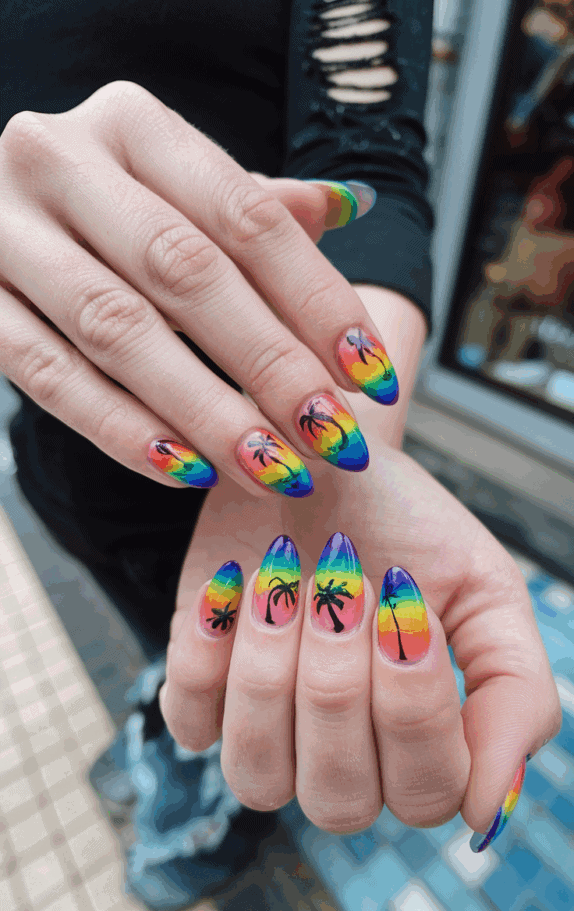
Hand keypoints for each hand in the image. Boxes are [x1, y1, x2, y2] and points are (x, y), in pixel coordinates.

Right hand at [0, 80, 407, 498]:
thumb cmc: (105, 205)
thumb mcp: (178, 184)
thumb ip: (256, 203)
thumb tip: (355, 203)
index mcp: (132, 122)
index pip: (246, 216)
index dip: (317, 301)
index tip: (370, 376)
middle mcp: (60, 160)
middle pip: (186, 273)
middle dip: (270, 365)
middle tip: (331, 437)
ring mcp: (2, 230)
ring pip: (118, 332)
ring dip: (206, 412)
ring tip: (274, 470)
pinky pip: (49, 376)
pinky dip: (121, 429)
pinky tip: (185, 470)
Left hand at [160, 433, 560, 842]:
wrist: (326, 465)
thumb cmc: (410, 529)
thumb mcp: (487, 591)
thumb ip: (516, 693)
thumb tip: (487, 808)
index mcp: (421, 750)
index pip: (426, 794)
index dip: (414, 708)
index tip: (408, 602)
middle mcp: (342, 763)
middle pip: (338, 797)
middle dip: (337, 684)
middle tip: (348, 583)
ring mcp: (265, 738)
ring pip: (257, 777)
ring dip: (271, 670)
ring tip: (285, 579)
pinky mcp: (200, 698)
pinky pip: (188, 722)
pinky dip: (206, 650)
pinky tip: (234, 583)